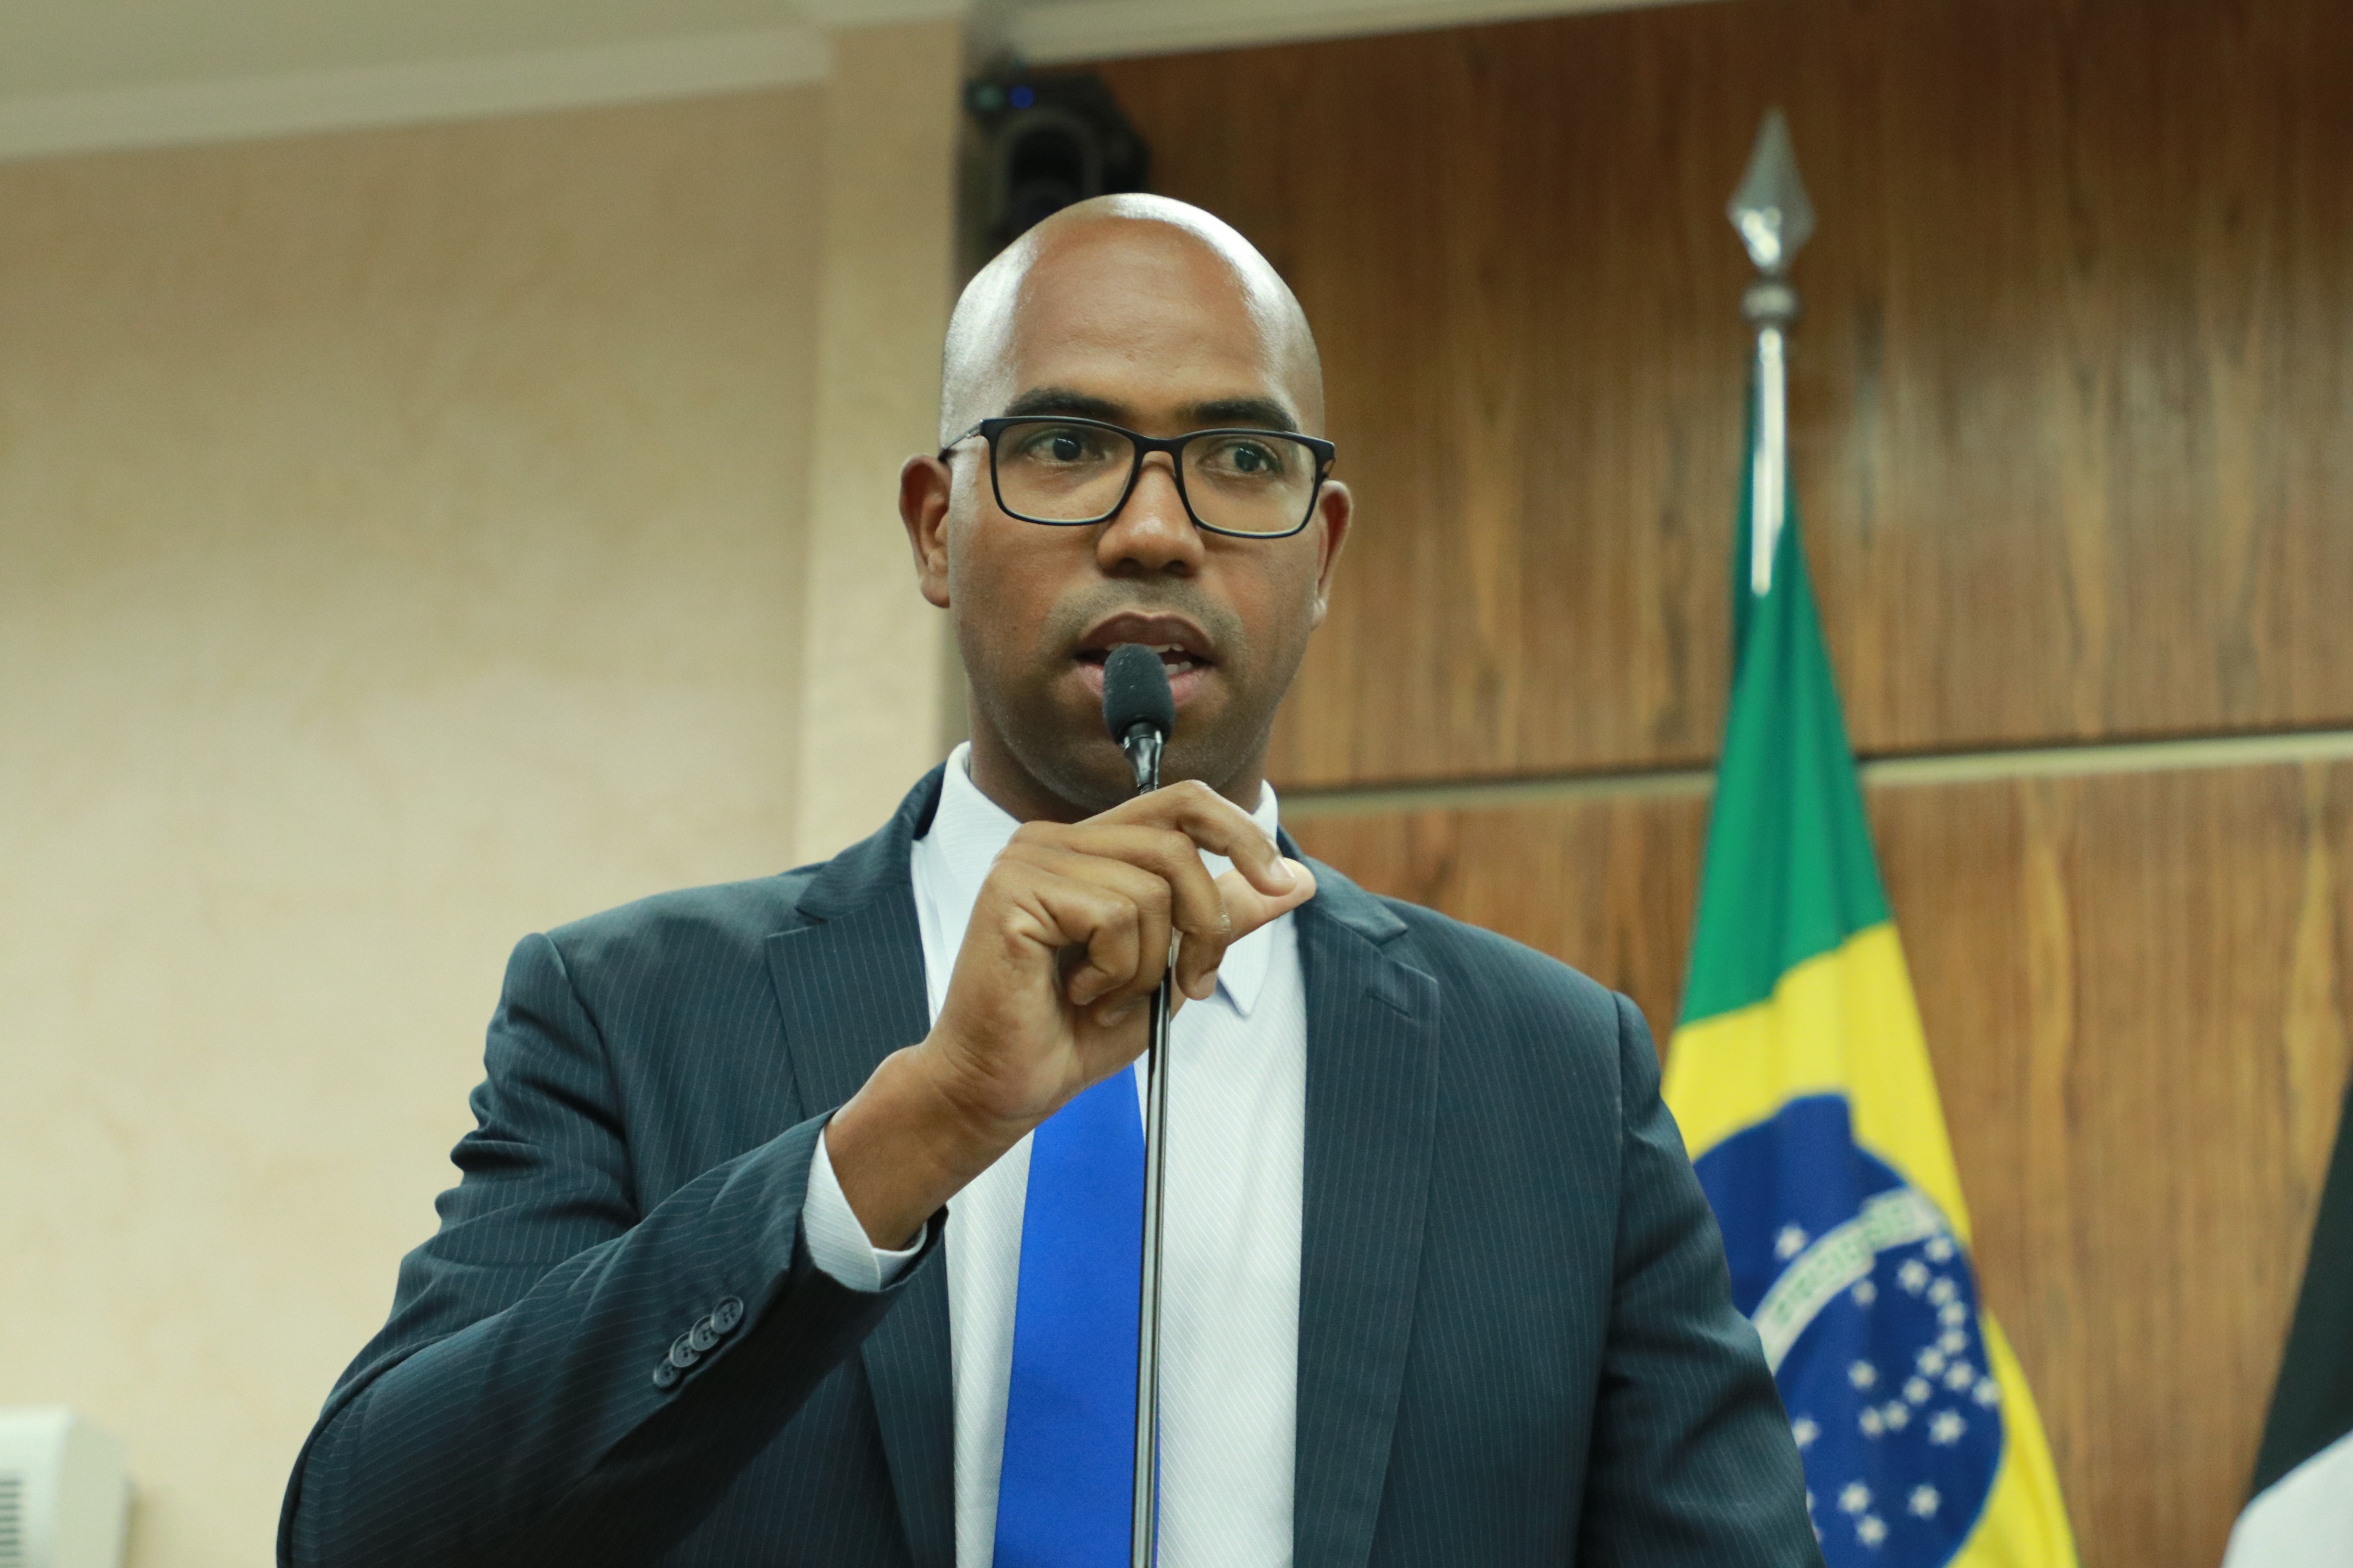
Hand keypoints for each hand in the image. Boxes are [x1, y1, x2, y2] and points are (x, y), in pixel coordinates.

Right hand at [825, 780, 1315, 1247]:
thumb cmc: (1075, 1033)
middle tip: (1187, 986)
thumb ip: (1220, 917)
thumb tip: (1297, 878)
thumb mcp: (1169, 968)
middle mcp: (1057, 839)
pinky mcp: (1014, 888)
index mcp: (1092, 846)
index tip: (1280, 883)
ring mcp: (1031, 857)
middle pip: (1179, 844)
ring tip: (1109, 997)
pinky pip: (1114, 914)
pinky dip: (1115, 970)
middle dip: (1205, 925)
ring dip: (1149, 964)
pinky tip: (1079, 994)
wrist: (1004, 1088)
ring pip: (1150, 887)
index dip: (1241, 832)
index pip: (1183, 802)